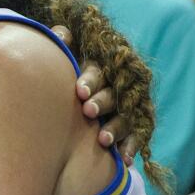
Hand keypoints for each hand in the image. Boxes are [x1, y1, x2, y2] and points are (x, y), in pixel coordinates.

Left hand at [51, 25, 140, 164]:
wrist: (74, 98)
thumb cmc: (67, 73)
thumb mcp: (66, 56)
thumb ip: (63, 43)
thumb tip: (59, 35)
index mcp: (99, 68)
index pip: (97, 71)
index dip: (90, 80)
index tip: (79, 91)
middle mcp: (116, 87)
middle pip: (112, 94)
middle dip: (102, 102)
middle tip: (88, 111)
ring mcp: (126, 107)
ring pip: (125, 116)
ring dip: (115, 128)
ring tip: (102, 140)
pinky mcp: (133, 126)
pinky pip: (136, 136)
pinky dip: (130, 147)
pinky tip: (124, 158)